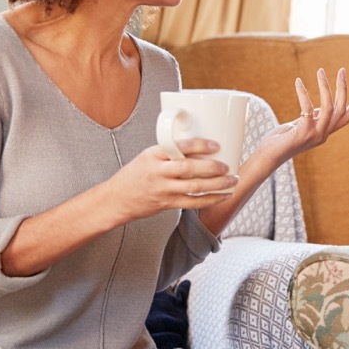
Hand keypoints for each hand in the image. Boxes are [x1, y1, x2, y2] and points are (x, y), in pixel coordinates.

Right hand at [105, 138, 239, 220]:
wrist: (116, 199)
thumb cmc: (134, 175)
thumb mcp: (148, 156)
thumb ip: (170, 153)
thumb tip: (199, 147)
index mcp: (154, 155)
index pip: (179, 147)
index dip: (200, 145)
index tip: (216, 145)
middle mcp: (159, 172)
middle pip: (190, 169)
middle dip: (213, 167)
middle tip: (228, 166)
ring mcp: (163, 189)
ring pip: (195, 187)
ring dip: (217, 185)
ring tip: (232, 181)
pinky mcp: (167, 204)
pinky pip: (193, 203)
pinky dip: (211, 200)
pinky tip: (223, 196)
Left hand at [252, 67, 348, 165]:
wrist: (268, 156)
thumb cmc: (280, 140)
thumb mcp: (300, 126)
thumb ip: (311, 118)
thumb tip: (319, 107)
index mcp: (324, 133)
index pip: (345, 118)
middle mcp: (323, 135)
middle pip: (341, 109)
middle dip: (342, 88)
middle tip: (341, 70)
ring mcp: (315, 135)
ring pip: (329, 107)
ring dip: (325, 86)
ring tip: (320, 71)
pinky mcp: (303, 132)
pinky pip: (307, 108)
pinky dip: (303, 93)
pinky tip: (298, 82)